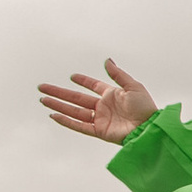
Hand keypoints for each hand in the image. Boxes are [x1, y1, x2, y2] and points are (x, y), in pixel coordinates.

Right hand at [39, 59, 155, 143]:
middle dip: (59, 92)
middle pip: (76, 98)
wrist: (149, 127)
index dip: (83, 81)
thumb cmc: (146, 108)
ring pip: (74, 111)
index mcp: (112, 95)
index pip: (93, 86)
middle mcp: (103, 107)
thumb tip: (107, 61)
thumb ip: (118, 75)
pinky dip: (66, 121)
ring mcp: (100, 119)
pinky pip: (79, 125)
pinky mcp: (99, 131)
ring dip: (58, 105)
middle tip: (42, 87)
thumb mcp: (133, 87)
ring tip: (43, 99)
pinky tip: (54, 115)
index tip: (72, 77)